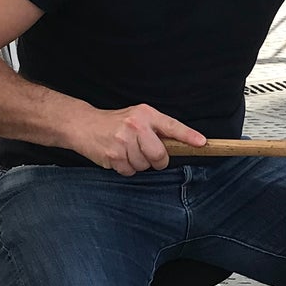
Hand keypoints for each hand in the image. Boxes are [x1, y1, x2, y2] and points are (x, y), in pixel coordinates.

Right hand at [74, 103, 205, 174]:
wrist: (83, 125)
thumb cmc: (115, 122)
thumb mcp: (137, 116)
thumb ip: (156, 128)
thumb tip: (180, 145)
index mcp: (145, 114)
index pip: (172, 126)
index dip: (188, 136)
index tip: (202, 143)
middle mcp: (135, 126)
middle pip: (159, 155)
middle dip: (158, 160)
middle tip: (148, 154)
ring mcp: (123, 141)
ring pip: (144, 166)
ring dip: (138, 163)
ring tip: (127, 151)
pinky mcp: (113, 155)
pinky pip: (130, 171)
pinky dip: (126, 168)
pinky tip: (118, 156)